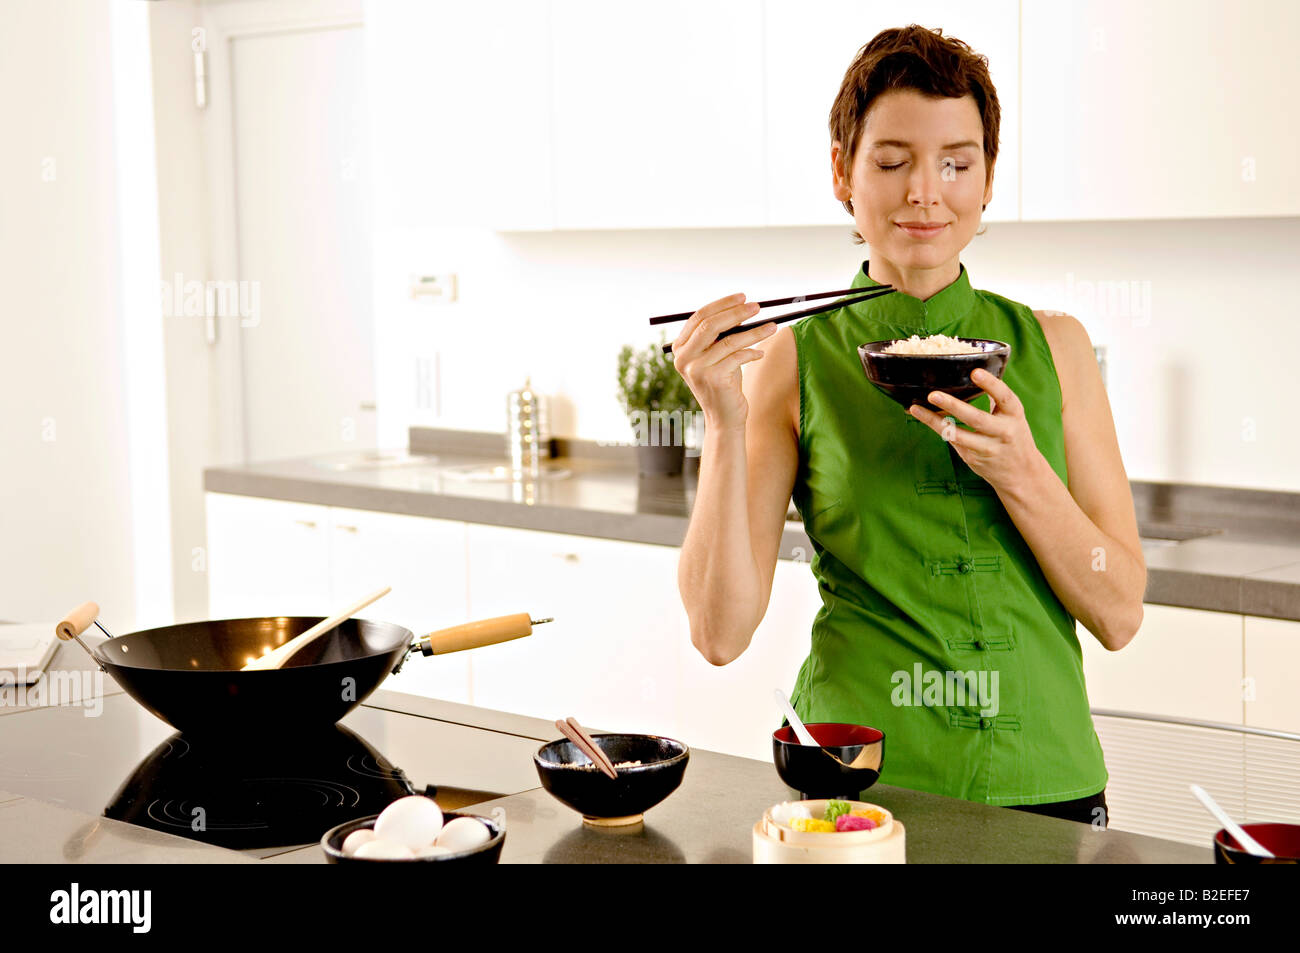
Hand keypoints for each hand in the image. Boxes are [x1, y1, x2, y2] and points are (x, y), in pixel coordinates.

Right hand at [671, 293, 777, 431]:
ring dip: (754, 332)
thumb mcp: (718, 355)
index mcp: (680, 348)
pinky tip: (761, 353)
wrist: (724, 417)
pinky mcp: (713, 379)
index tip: (743, 297)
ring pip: (729, 341)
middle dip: (737, 312)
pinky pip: (738, 357)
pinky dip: (753, 352)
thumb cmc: (724, 383)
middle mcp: (683, 358)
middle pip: (710, 325)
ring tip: (772, 327)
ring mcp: (696, 369)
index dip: (722, 304)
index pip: (699, 317)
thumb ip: (721, 335)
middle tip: (757, 307)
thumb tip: (741, 308)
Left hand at [907, 368, 1044, 491]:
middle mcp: (1003, 431)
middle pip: (977, 419)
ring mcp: (987, 448)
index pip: (1004, 397)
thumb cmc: (1013, 436)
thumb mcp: (1012, 415)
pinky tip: (923, 416)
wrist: (1021, 473)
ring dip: (935, 421)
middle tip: (933, 395)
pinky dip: (937, 428)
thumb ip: (996, 397)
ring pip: (958, 435)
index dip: (991, 384)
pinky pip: (952, 441)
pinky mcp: (973, 458)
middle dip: (954, 406)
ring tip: (916, 408)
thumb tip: (973, 373)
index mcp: (1014, 415)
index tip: (974, 372)